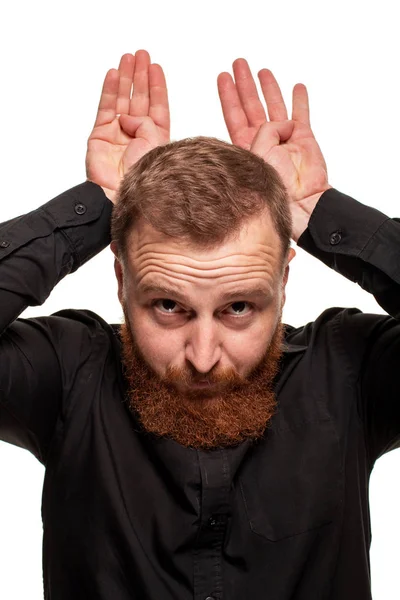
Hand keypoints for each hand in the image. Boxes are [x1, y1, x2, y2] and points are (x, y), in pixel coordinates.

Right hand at [86, 50, 169, 203]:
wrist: (120, 195)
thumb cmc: (144, 178)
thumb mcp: (156, 144)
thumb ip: (146, 123)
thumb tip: (126, 117)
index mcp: (156, 140)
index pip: (158, 107)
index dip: (156, 87)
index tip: (156, 67)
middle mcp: (137, 136)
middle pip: (140, 99)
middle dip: (140, 77)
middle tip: (141, 55)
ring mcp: (118, 135)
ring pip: (123, 100)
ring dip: (126, 78)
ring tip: (128, 58)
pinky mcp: (100, 136)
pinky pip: (106, 108)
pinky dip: (109, 91)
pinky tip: (113, 74)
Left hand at [217, 60, 330, 240]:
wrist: (303, 203)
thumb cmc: (276, 189)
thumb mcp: (258, 158)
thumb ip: (263, 134)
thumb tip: (281, 124)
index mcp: (248, 148)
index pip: (234, 116)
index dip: (228, 96)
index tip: (222, 77)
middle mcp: (265, 141)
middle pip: (252, 106)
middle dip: (245, 85)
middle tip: (239, 64)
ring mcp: (285, 139)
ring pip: (275, 106)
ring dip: (269, 88)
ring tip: (262, 71)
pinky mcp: (305, 138)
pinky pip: (302, 114)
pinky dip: (300, 100)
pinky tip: (297, 87)